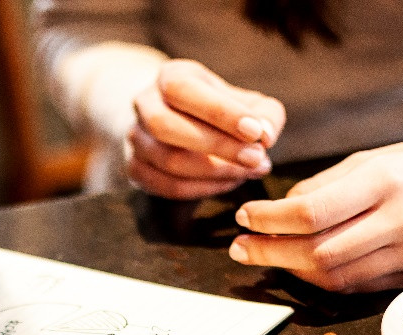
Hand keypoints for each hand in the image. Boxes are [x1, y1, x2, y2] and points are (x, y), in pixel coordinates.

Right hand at [129, 59, 285, 199]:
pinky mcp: (136, 168)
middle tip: (256, 158)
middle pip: (166, 126)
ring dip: (214, 172)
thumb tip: (266, 136)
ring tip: (248, 172)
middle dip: (216, 146)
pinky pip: (167, 186)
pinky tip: (229, 182)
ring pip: (167, 161)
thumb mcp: (246, 102)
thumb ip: (265, 115)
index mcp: (169, 77)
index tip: (256, 132)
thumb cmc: (222, 111)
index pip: (183, 90)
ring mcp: (136, 138)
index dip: (219, 112)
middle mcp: (145, 104)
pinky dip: (202, 189)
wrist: (182, 122)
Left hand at [229, 132, 402, 291]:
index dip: (269, 220)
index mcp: (384, 181)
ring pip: (334, 277)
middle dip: (269, 253)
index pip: (310, 212)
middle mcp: (398, 221)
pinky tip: (303, 268)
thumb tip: (282, 209)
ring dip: (291, 271)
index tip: (244, 217)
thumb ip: (327, 185)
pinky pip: (356, 286)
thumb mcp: (376, 157)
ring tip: (265, 257)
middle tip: (241, 249)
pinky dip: (323, 279)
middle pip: (316, 252)